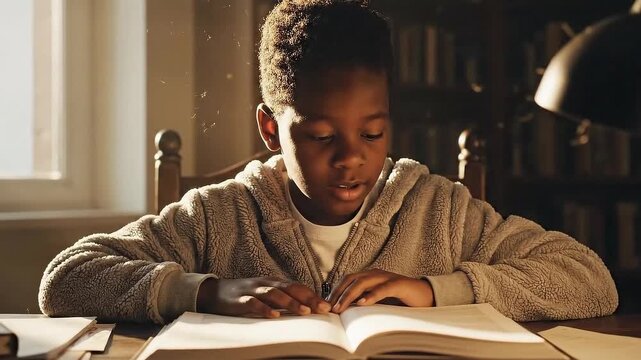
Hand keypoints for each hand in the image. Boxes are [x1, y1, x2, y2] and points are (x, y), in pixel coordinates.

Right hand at [197, 277, 331, 317]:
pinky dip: (264, 309)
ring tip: (305, 312)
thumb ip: (282, 300)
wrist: (214, 293)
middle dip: (308, 298)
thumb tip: (306, 309)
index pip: (297, 287)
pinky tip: (274, 315)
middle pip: (290, 288)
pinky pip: (253, 303)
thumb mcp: (265, 295)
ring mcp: (253, 291)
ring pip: (275, 294)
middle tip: (323, 309)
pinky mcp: (240, 300)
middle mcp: (265, 284)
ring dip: (291, 303)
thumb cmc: (244, 295)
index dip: (313, 295)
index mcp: (274, 282)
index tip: (328, 306)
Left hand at [327, 269, 433, 312]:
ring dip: (349, 295)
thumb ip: (365, 301)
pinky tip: (362, 303)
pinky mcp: (399, 284)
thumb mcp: (379, 300)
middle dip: (339, 293)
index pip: (348, 280)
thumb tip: (346, 310)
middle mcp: (376, 273)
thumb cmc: (401, 299)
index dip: (336, 290)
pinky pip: (382, 289)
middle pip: (352, 279)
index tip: (327, 304)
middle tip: (330, 308)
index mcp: (370, 276)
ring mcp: (387, 277)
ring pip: (363, 282)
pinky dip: (371, 296)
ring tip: (340, 307)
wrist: (426, 295)